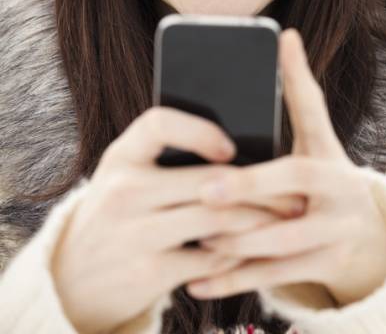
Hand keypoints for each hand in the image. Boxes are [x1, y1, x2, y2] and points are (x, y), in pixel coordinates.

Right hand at [51, 107, 306, 333]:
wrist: (73, 278)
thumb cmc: (123, 214)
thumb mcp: (131, 176)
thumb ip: (173, 156)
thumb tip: (253, 140)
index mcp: (122, 156)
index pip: (160, 124)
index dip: (201, 130)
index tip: (232, 147)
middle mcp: (122, 191)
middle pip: (208, 180)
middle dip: (262, 187)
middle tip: (296, 192)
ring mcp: (132, 234)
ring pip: (217, 219)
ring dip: (261, 220)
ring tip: (287, 217)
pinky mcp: (146, 272)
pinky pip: (210, 258)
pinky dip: (238, 253)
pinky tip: (256, 247)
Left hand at [186, 29, 385, 304]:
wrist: (367, 239)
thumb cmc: (324, 181)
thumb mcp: (317, 140)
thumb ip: (298, 96)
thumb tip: (284, 35)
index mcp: (332, 154)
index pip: (311, 121)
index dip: (293, 85)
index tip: (269, 65)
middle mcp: (344, 189)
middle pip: (294, 186)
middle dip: (248, 190)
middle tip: (204, 192)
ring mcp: (340, 230)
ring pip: (281, 240)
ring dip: (234, 240)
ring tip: (195, 237)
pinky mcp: (330, 265)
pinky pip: (275, 276)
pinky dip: (233, 280)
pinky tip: (197, 281)